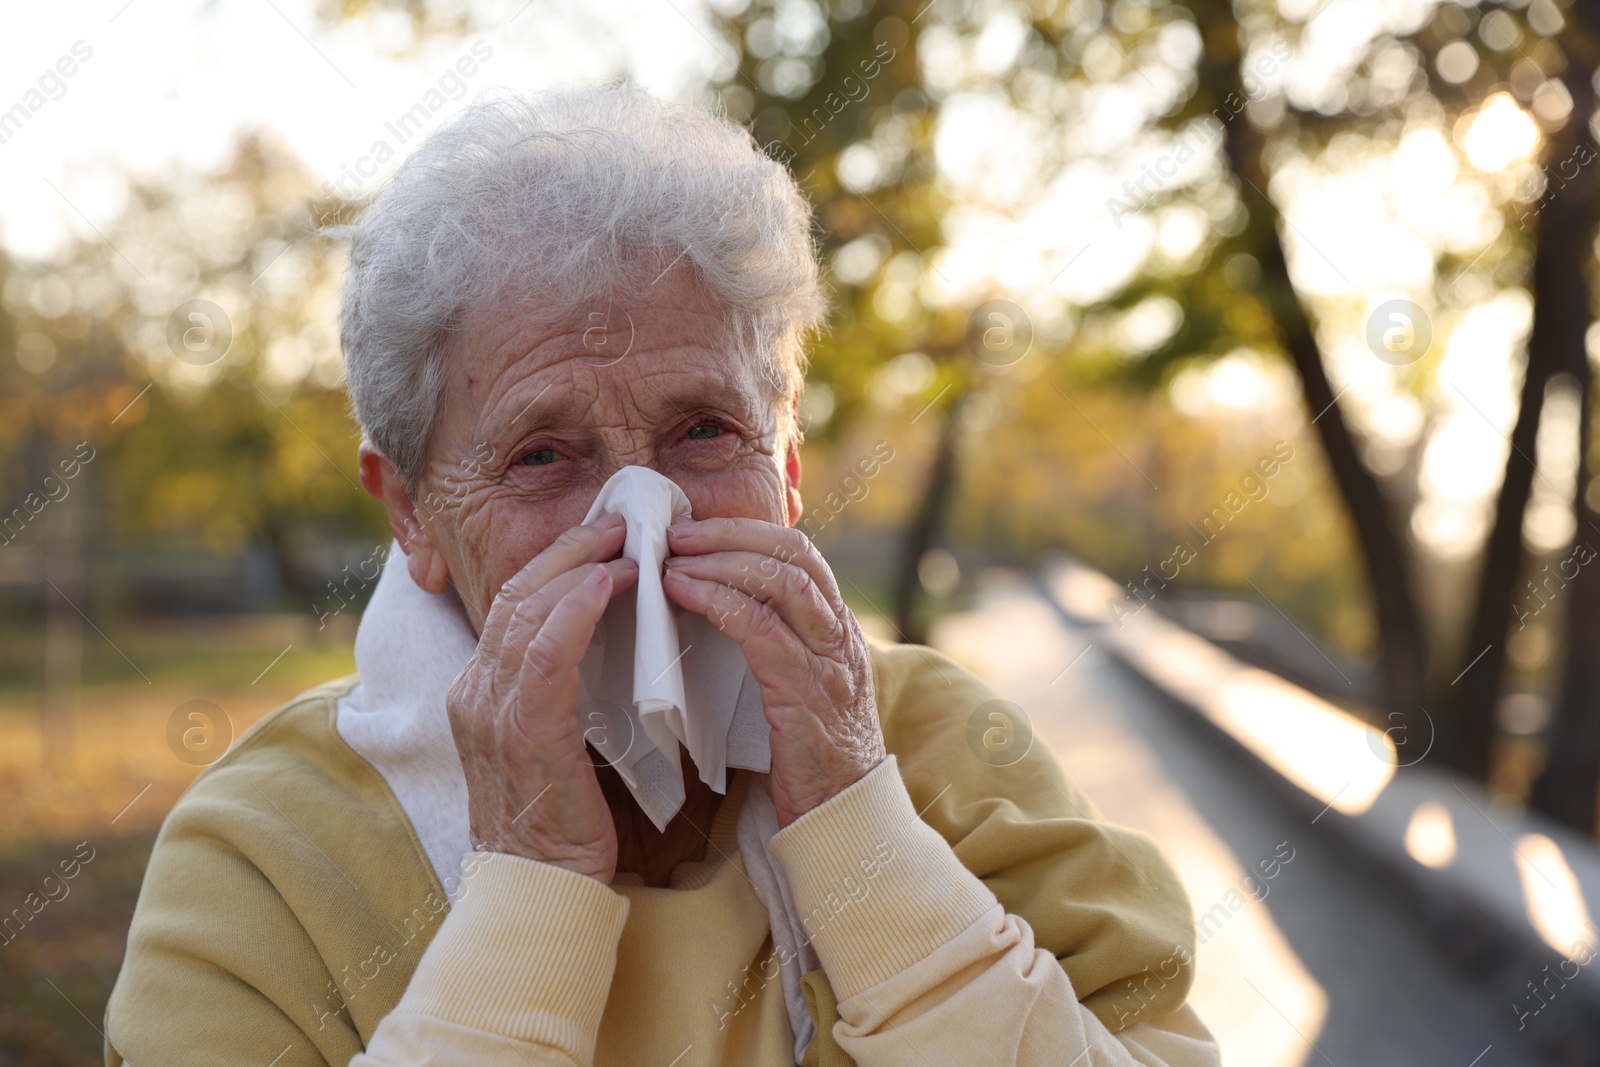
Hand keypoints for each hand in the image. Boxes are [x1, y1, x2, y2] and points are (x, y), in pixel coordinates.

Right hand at [446, 514, 637, 881]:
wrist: (541, 890)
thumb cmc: (561, 821)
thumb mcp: (554, 743)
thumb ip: (563, 692)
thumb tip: (606, 643)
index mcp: (479, 692)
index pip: (512, 604)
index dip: (556, 563)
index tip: (603, 537)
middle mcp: (474, 692)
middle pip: (515, 594)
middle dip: (568, 549)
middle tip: (618, 520)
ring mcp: (491, 710)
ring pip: (526, 610)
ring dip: (579, 566)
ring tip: (624, 540)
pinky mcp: (523, 731)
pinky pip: (544, 652)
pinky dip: (575, 609)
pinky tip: (608, 582)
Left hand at [662, 517, 884, 826]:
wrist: (844, 815)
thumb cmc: (810, 756)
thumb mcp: (801, 686)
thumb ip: (777, 645)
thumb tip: (723, 609)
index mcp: (838, 629)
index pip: (800, 554)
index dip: (747, 532)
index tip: (697, 530)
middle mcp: (840, 635)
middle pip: (793, 554)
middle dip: (731, 534)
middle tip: (678, 533)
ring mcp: (828, 662)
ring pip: (782, 581)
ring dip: (720, 561)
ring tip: (673, 560)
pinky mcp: (806, 694)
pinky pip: (762, 630)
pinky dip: (719, 601)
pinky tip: (684, 594)